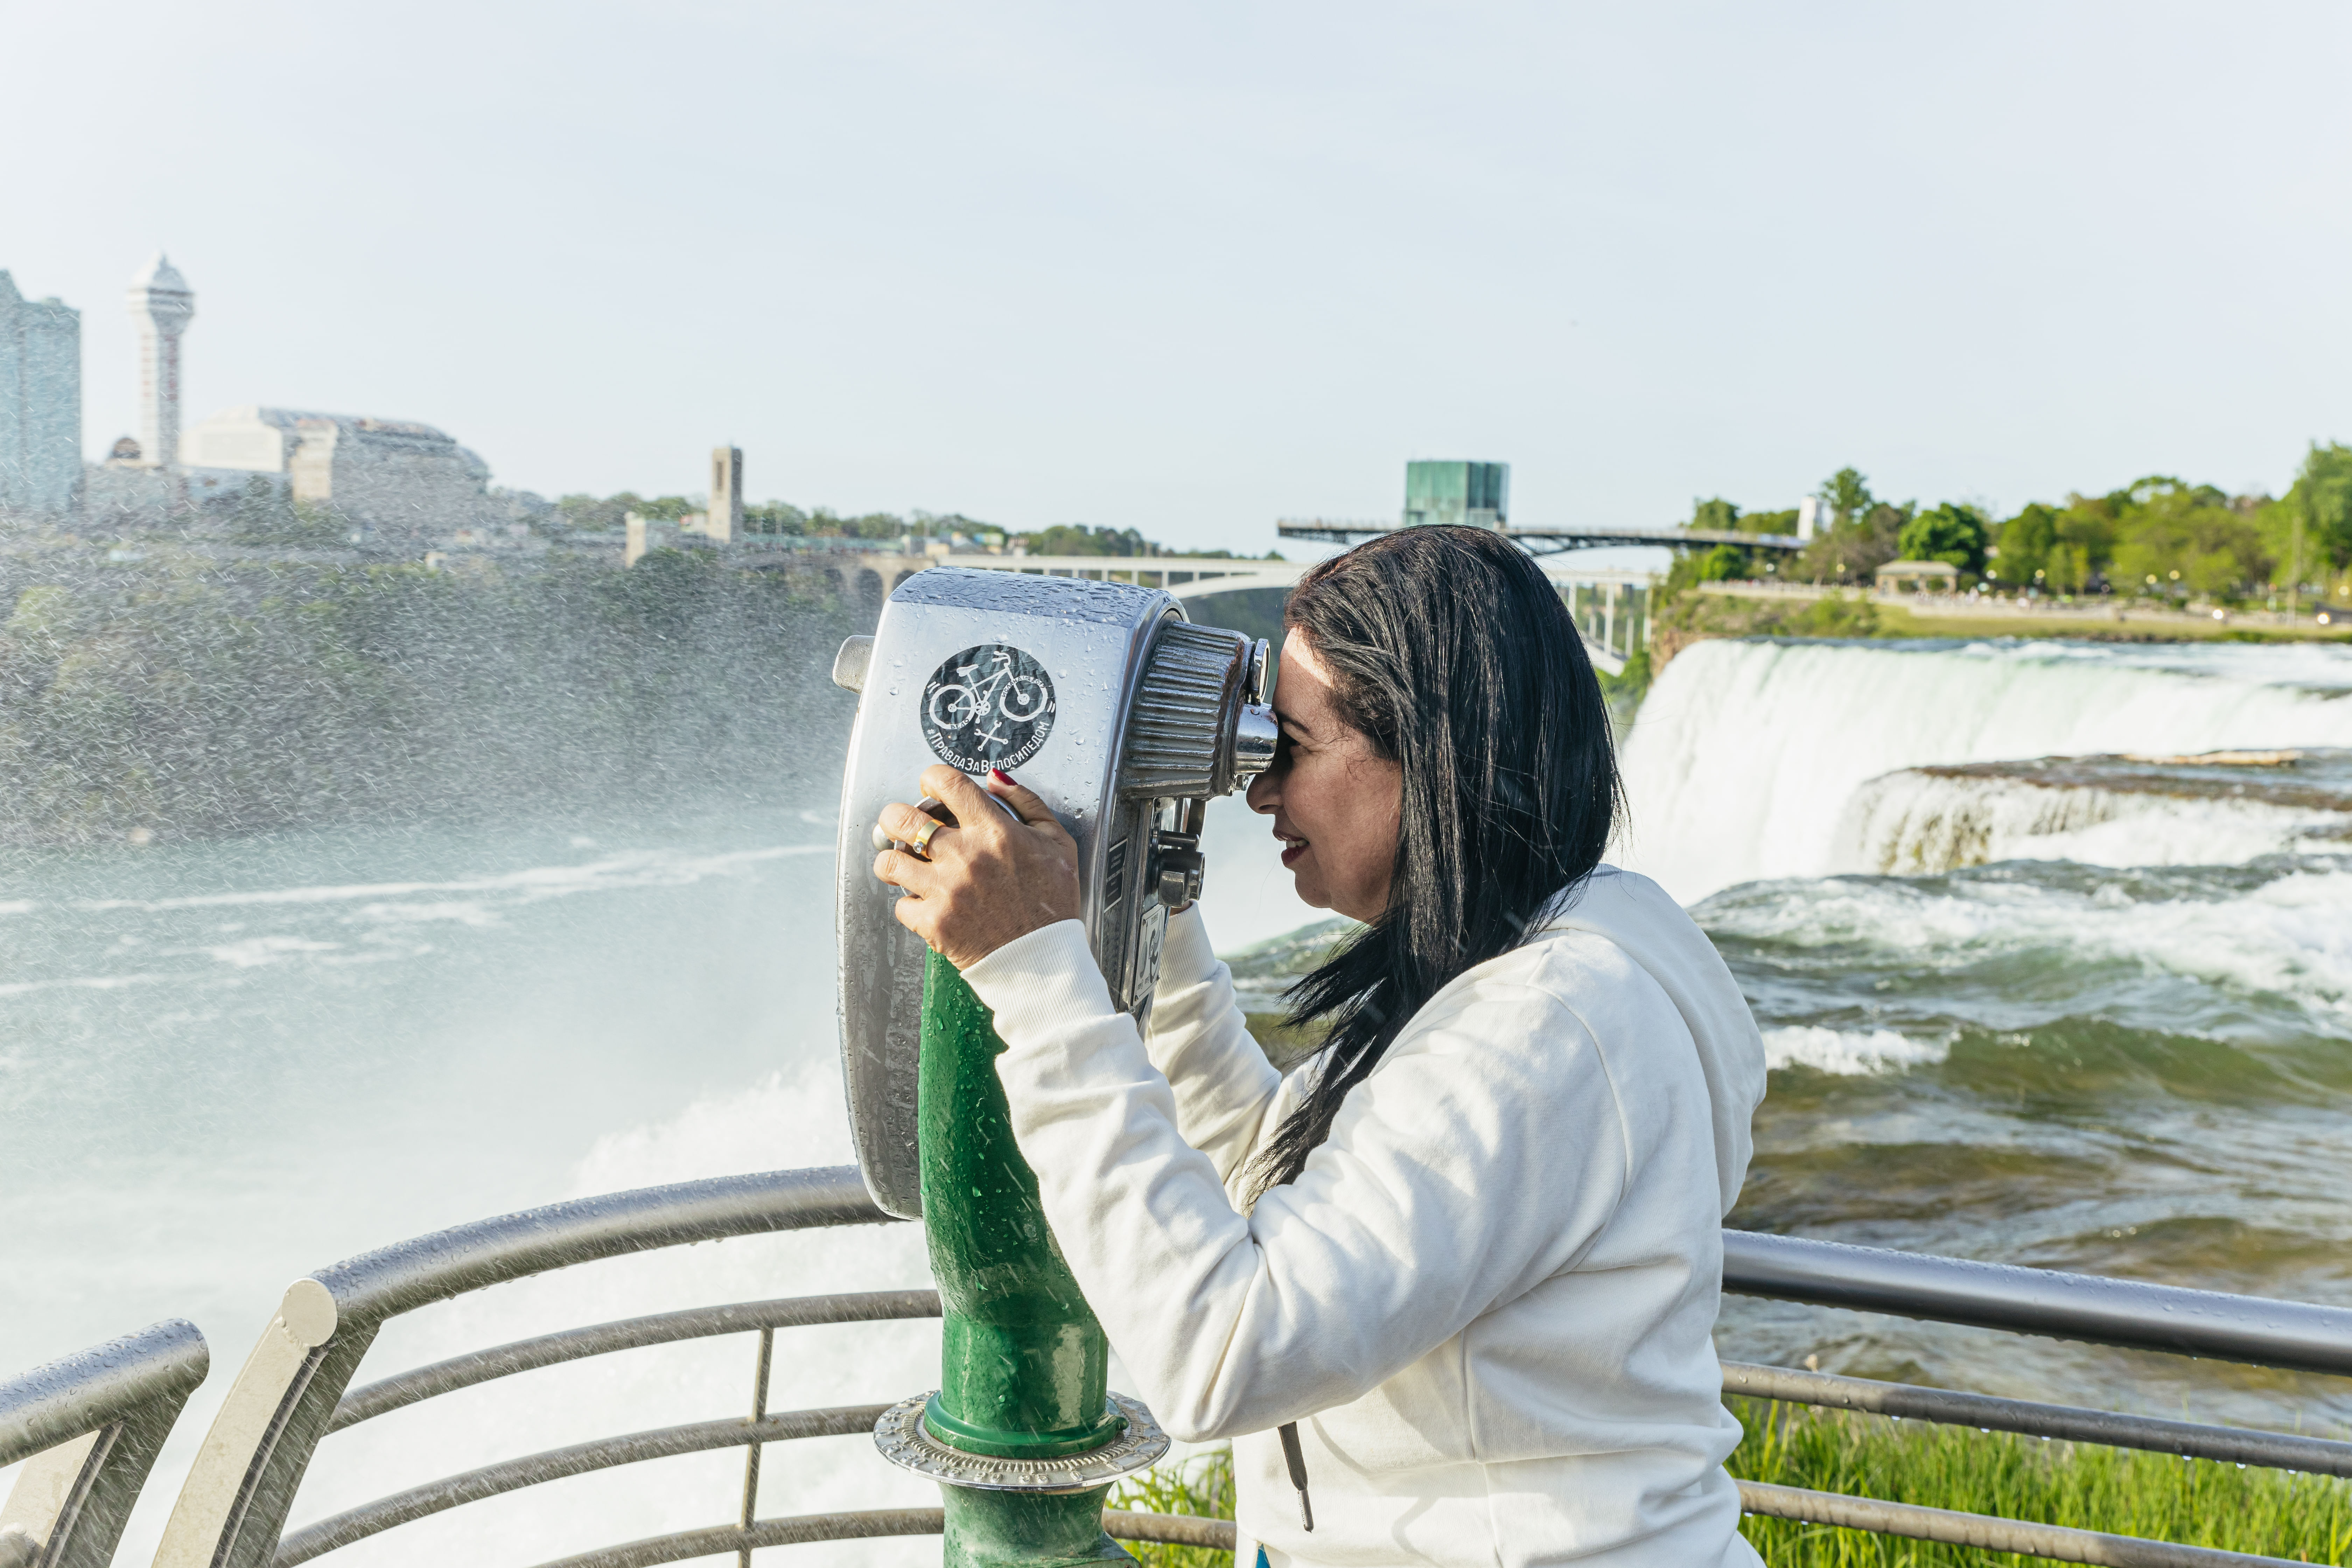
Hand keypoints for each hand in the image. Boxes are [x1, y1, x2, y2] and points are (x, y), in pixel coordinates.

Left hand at [873, 765, 1081, 967]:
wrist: (1044, 959)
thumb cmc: (1051, 902)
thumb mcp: (1057, 842)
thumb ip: (1027, 804)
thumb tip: (996, 779)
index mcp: (995, 832)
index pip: (947, 782)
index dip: (931, 778)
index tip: (931, 787)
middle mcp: (966, 857)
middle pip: (903, 819)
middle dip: (895, 816)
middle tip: (900, 823)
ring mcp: (946, 891)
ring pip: (890, 862)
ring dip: (894, 861)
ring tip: (904, 865)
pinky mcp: (935, 924)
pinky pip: (900, 905)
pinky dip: (910, 904)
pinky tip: (925, 903)